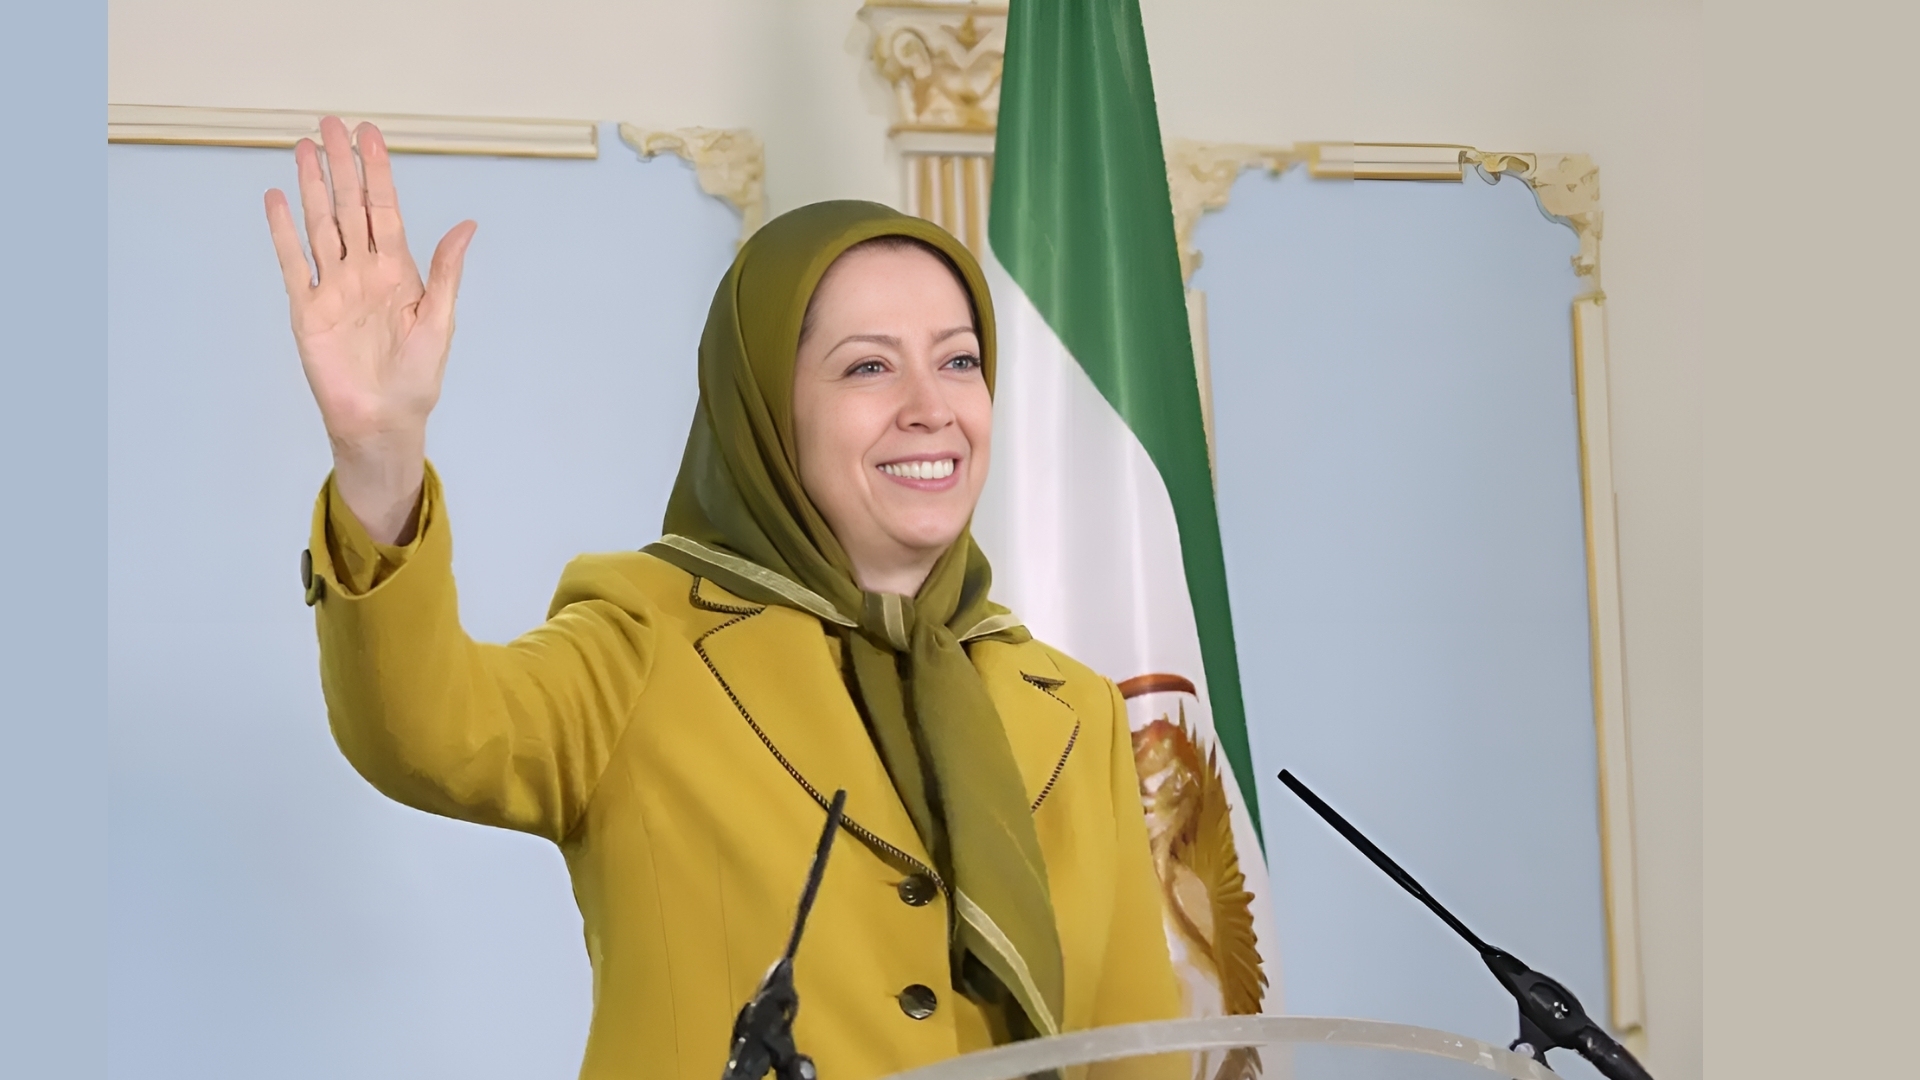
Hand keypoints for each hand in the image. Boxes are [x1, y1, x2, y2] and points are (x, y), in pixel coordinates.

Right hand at [265, 117, 476, 542]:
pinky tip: (276, 198)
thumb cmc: (417, 378)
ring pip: (319, 226)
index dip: (377, 173)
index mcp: (398, 273)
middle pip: (348, 208)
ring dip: (311, 188)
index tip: (370, 136)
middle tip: (330, 124)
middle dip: (341, 166)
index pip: (384, 211)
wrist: (383, 420)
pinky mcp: (307, 310)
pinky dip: (283, 231)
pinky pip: (292, 262)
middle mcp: (363, 272)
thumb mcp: (439, 321)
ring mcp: (332, 288)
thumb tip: (466, 225)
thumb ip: (446, 271)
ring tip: (303, 147)